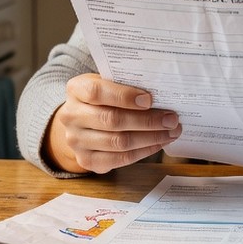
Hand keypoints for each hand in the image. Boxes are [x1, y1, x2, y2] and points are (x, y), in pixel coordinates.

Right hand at [45, 74, 180, 173]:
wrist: (81, 121)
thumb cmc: (103, 98)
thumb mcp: (108, 83)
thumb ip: (127, 85)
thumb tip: (163, 94)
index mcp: (76, 89)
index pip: (97, 92)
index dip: (124, 96)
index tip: (150, 99)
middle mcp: (71, 116)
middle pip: (112, 120)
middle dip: (147, 121)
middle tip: (171, 119)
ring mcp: (76, 141)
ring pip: (119, 142)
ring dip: (150, 138)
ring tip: (171, 132)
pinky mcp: (87, 160)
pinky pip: (120, 159)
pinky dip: (143, 151)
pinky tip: (158, 143)